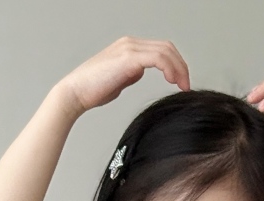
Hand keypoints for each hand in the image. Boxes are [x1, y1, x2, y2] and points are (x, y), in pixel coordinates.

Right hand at [56, 37, 189, 114]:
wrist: (76, 92)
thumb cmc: (94, 89)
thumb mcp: (119, 79)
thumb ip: (131, 73)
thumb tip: (141, 72)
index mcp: (129, 48)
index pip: (161, 49)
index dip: (176, 64)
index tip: (181, 83)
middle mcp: (130, 44)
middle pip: (167, 47)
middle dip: (182, 66)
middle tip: (186, 85)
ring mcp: (129, 49)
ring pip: (165, 51)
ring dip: (179, 68)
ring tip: (183, 86)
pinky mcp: (129, 58)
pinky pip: (158, 58)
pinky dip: (170, 68)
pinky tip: (173, 81)